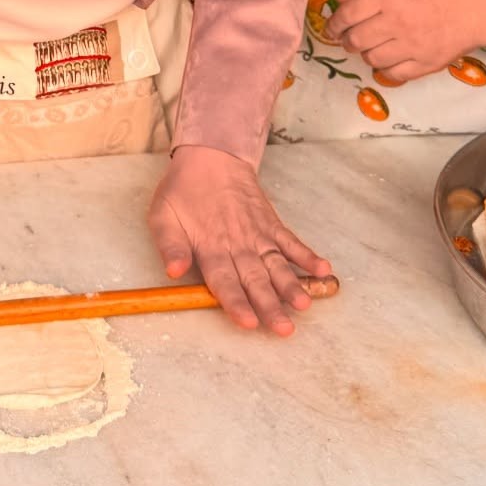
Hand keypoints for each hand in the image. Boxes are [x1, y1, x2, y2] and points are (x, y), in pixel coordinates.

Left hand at [147, 146, 331, 335]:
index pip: (224, 281)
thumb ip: (169, 245)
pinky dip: (307, 255)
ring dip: (291, 285)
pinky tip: (322, 269)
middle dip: (270, 306)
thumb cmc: (183, 191)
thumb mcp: (162, 216)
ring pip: (276, 264)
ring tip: (304, 303)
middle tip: (284, 329)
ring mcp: (258, 234)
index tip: (249, 322)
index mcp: (209, 246)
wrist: (210, 156)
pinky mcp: (271, 224)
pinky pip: (291, 241)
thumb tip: (172, 272)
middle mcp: (237, 244)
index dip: (237, 303)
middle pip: (255, 280)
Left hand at [324, 0, 485, 84]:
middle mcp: (396, 21)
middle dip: (346, 41)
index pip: (348, 15)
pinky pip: (393, 75)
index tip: (331, 27)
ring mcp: (411, 46)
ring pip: (371, 59)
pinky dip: (386, 69)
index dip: (334, 24)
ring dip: (366, 54)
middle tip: (349, 39)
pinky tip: (389, 59)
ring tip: (371, 47)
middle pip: (356, 40)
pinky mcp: (426, 64)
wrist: (480, 5)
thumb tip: (340, 1)